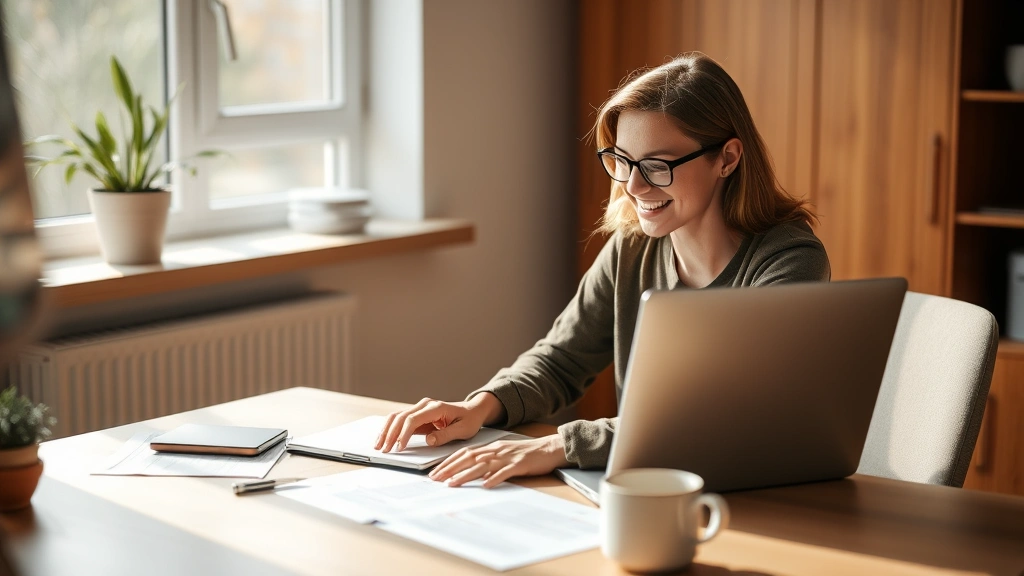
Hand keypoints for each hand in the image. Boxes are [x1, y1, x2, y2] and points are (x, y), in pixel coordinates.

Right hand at [375, 394, 503, 452]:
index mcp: (436, 407)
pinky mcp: (417, 414)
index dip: (404, 434)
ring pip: (397, 417)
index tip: (399, 448)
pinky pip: (400, 420)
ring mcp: (420, 408)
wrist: (472, 411)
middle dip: (390, 434)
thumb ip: (446, 435)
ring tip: (378, 446)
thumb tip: (429, 440)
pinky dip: (390, 429)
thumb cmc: (469, 420)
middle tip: (384, 450)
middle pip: (401, 417)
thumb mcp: (463, 430)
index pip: (413, 419)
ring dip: (386, 431)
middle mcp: (425, 405)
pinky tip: (384, 439)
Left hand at [428, 434, 569, 487]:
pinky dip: (494, 478)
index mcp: (491, 447)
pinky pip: (505, 472)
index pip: (465, 453)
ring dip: (466, 475)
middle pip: (469, 458)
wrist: (550, 448)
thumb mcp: (504, 453)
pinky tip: (486, 485)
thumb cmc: (526, 453)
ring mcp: (508, 457)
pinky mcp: (520, 465)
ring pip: (483, 465)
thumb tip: (471, 471)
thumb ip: (488, 460)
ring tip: (452, 484)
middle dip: (450, 468)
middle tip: (435, 479)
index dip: (448, 462)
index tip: (435, 472)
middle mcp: (496, 450)